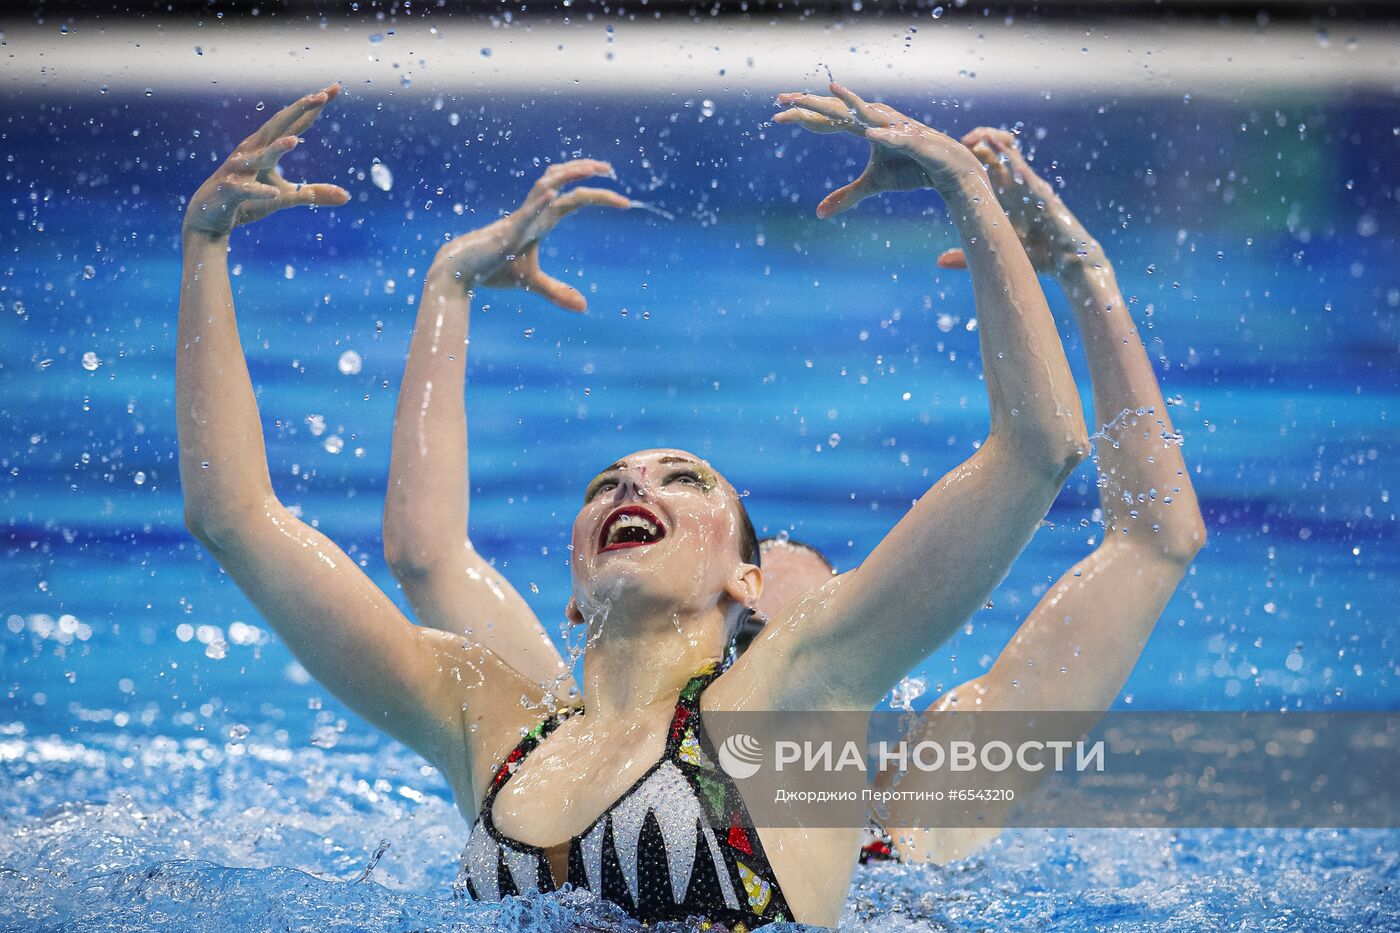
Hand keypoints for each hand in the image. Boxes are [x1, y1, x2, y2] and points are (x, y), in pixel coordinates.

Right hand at [183, 84, 349, 237]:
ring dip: (277, 148)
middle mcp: (253, 151)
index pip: (295, 123)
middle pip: (278, 126)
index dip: (313, 107)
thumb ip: (314, 194)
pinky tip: (274, 192)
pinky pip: (245, 189)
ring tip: (295, 141)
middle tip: (321, 96)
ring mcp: (239, 169)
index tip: (336, 89)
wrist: (209, 216)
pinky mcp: (229, 190)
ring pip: (260, 156)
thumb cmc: (248, 200)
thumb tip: (346, 197)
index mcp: (267, 147)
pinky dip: (259, 191)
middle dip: (299, 110)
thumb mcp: (286, 197)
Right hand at [429, 160, 629, 312]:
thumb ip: (557, 292)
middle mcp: (533, 213)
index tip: (625, 201)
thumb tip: (584, 307)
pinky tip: (556, 194)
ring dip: (567, 176)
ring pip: (545, 187)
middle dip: (587, 172)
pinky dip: (541, 203)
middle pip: (564, 185)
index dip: (599, 196)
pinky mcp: (507, 231)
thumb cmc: (493, 269)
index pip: (575, 200)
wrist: (459, 271)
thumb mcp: (533, 282)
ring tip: (589, 169)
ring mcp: (520, 219)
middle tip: (611, 169)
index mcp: (541, 221)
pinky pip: (526, 213)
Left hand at [773, 82, 979, 217]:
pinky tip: (870, 133)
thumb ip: (846, 195)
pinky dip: (885, 135)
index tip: (777, 112)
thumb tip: (818, 213)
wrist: (948, 169)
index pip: (829, 118)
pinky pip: (898, 137)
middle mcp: (877, 121)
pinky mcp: (915, 140)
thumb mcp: (873, 184)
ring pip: (868, 113)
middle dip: (813, 102)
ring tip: (831, 90)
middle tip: (784, 96)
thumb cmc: (910, 168)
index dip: (804, 115)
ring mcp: (896, 127)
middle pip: (840, 110)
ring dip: (851, 103)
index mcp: (865, 126)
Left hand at [936, 128, 1096, 274]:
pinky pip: (1029, 176)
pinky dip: (1017, 165)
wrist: (1069, 262)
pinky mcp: (1045, 196)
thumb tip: (940, 260)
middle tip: (962, 139)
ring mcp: (1032, 189)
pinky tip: (1004, 156)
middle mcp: (1017, 187)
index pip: (986, 167)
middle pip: (997, 155)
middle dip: (981, 142)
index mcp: (1005, 195)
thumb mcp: (996, 251)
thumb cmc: (1037, 255)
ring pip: (1013, 158)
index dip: (969, 156)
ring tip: (979, 137)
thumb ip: (967, 257)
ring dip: (997, 144)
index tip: (948, 153)